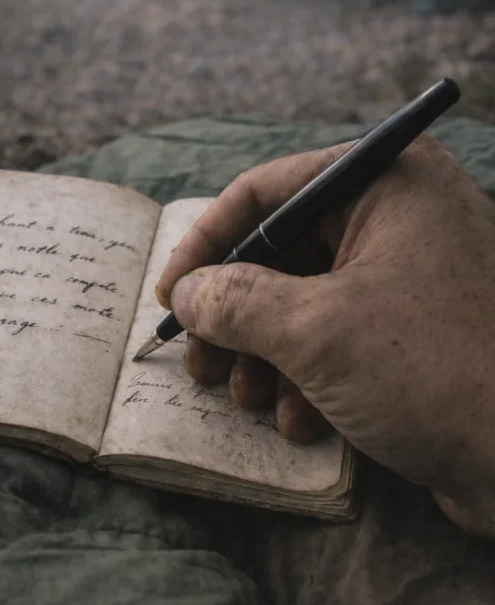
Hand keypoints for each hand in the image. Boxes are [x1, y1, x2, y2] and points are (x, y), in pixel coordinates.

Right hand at [156, 136, 494, 537]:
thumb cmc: (432, 370)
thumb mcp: (315, 330)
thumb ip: (236, 302)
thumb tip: (190, 293)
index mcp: (387, 181)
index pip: (267, 190)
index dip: (207, 243)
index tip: (171, 295)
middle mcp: (401, 216)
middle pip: (282, 252)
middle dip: (236, 318)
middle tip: (200, 366)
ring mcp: (410, 276)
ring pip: (304, 303)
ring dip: (265, 358)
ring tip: (249, 401)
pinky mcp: (415, 333)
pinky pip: (339, 339)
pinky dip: (308, 380)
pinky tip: (302, 423)